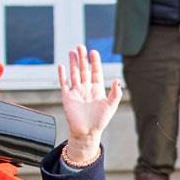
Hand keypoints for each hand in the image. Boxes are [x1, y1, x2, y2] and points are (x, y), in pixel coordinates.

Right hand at [57, 45, 122, 164]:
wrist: (87, 132)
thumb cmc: (100, 120)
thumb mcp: (111, 106)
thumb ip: (115, 93)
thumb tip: (117, 80)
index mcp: (96, 89)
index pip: (95, 72)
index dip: (94, 62)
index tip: (94, 52)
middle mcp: (86, 88)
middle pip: (84, 70)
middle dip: (82, 58)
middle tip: (81, 46)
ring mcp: (76, 92)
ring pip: (74, 74)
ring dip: (73, 63)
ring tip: (72, 51)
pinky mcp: (67, 97)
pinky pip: (64, 83)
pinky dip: (62, 75)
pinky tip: (61, 66)